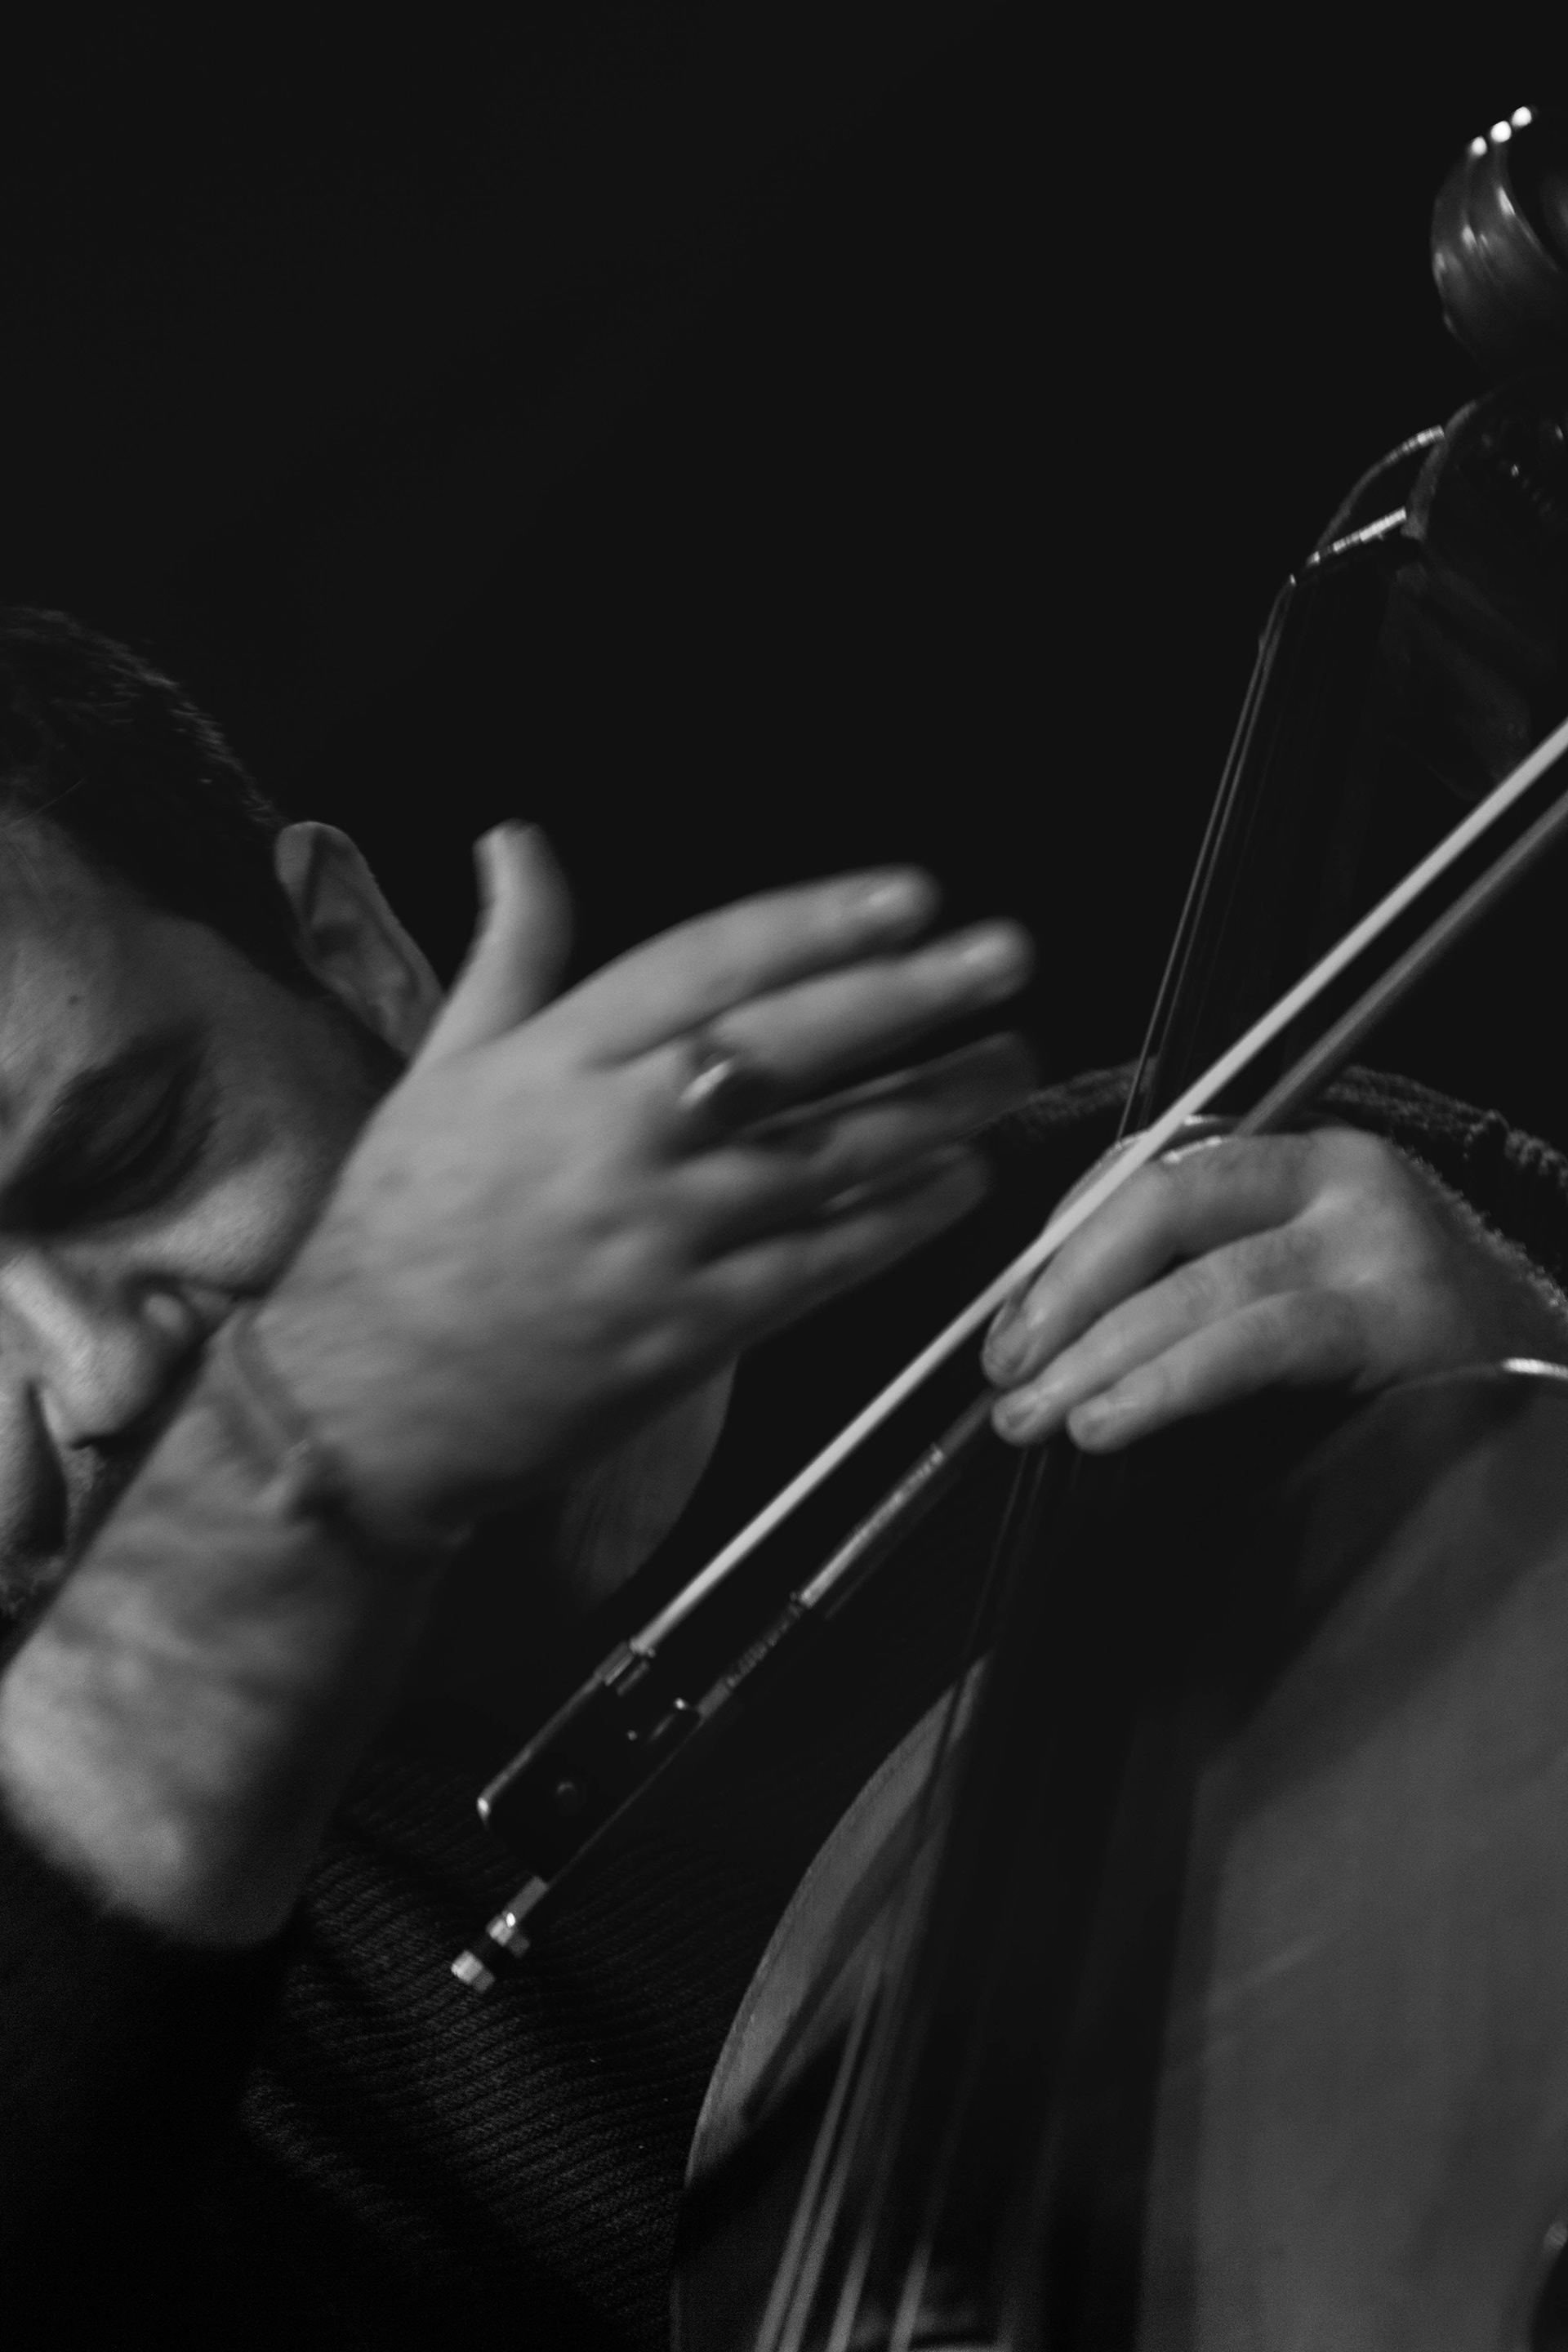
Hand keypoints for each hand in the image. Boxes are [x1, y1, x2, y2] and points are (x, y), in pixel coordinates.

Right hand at [265, 826, 1033, 1538]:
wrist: (364, 1398)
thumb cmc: (402, 1226)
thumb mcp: (440, 1069)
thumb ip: (510, 953)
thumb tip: (515, 841)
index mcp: (557, 1060)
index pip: (710, 964)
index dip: (819, 925)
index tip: (911, 897)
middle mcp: (615, 1135)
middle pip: (786, 1046)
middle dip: (908, 996)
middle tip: (1005, 958)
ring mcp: (656, 1236)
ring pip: (822, 1156)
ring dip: (932, 1107)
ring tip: (1011, 1066)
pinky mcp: (686, 1331)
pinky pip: (815, 1267)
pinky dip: (895, 1223)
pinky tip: (960, 1184)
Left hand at [983, 1127, 1567, 1452]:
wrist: (1556, 1383)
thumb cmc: (1415, 1349)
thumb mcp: (1309, 1281)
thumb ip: (1207, 1281)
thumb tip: (1062, 1334)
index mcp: (1308, 1160)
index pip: (1156, 1175)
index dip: (1066, 1245)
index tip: (1009, 1317)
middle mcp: (1345, 1182)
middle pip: (1165, 1211)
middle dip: (1065, 1294)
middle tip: (1005, 1371)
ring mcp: (1376, 1250)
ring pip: (1203, 1286)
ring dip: (1100, 1356)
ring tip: (1039, 1414)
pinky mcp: (1398, 1325)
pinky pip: (1257, 1345)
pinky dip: (1169, 1383)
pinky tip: (1114, 1419)